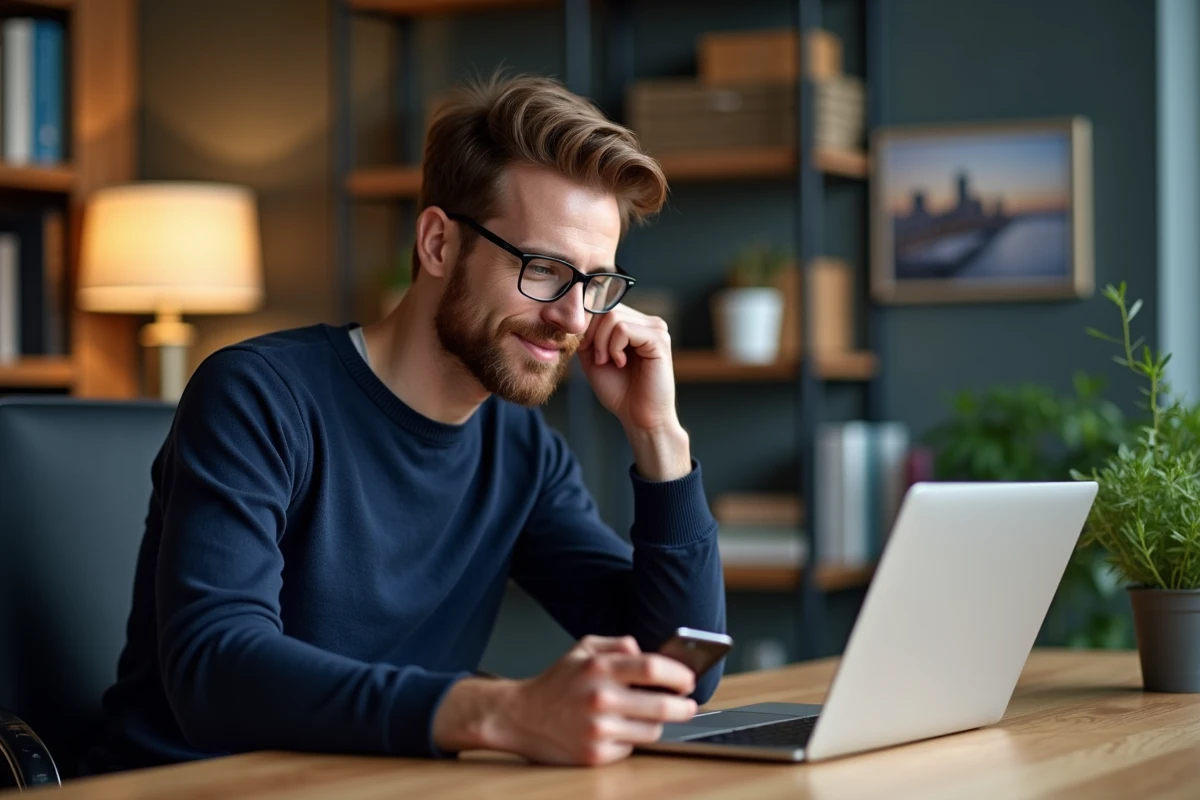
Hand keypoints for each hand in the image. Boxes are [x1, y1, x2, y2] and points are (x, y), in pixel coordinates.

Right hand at [435, 635, 697, 765]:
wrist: (520, 716)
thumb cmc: (555, 682)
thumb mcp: (582, 649)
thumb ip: (618, 645)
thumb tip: (648, 651)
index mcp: (598, 669)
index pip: (652, 669)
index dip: (678, 675)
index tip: (688, 680)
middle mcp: (600, 699)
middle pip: (662, 705)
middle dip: (684, 707)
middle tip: (688, 706)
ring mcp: (598, 730)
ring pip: (652, 730)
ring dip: (657, 723)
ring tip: (647, 715)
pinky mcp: (595, 755)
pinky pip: (632, 747)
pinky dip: (631, 739)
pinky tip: (618, 729)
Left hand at [578, 306, 690, 480]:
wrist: (639, 417)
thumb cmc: (619, 391)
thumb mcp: (593, 356)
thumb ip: (587, 333)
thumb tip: (577, 312)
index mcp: (634, 323)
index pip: (603, 304)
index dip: (587, 324)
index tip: (586, 349)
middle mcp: (647, 321)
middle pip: (606, 307)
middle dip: (592, 334)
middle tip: (598, 359)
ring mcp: (656, 328)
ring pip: (613, 316)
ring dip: (601, 342)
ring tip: (608, 362)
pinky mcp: (659, 339)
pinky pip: (624, 329)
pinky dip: (614, 347)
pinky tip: (621, 363)